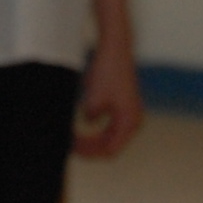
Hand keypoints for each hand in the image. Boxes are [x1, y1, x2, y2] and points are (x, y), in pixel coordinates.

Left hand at [75, 41, 144, 158]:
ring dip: (92, 141)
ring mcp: (128, 114)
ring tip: (73, 139)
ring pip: (109, 137)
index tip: (73, 149)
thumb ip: (90, 117)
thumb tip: (88, 122)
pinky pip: (109, 127)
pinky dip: (95, 131)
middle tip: (69, 146)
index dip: (91, 154)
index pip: (110, 150)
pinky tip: (80, 128)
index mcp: (129, 122)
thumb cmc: (107, 72)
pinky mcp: (122, 107)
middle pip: (110, 146)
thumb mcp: (94, 98)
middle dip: (90, 148)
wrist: (115, 49)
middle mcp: (133, 121)